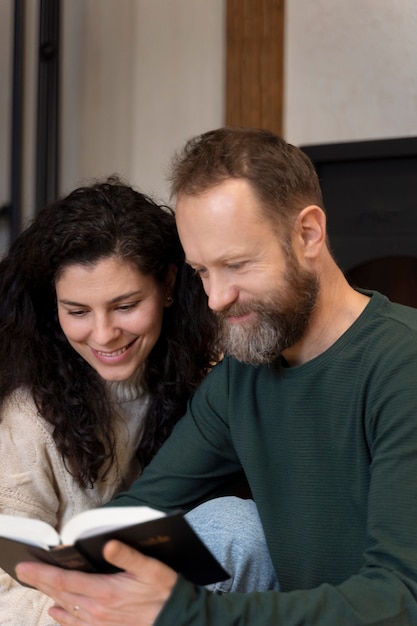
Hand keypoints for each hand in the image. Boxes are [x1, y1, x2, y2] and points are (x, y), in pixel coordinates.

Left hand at [16, 540, 177, 624]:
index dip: (42, 574)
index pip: (65, 581)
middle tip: (24, 572)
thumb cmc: (164, 591)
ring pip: (66, 609)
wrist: (175, 619)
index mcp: (105, 592)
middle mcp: (97, 610)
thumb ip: (128, 556)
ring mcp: (99, 622)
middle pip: (61, 594)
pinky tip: (56, 613)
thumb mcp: (152, 568)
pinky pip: (76, 625)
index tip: (25, 567)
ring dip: (49, 596)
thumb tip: (107, 545)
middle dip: (40, 582)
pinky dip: (63, 618)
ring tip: (37, 585)